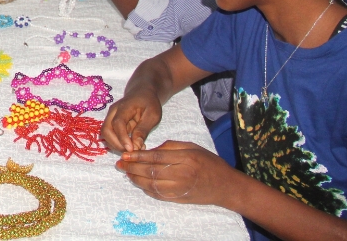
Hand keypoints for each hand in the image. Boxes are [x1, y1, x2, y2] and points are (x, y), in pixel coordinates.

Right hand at [102, 89, 162, 152]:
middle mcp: (113, 112)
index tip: (131, 149)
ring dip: (117, 146)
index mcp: (124, 107)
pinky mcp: (112, 124)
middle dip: (117, 144)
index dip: (122, 138)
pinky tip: (132, 146)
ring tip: (135, 149)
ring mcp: (111, 118)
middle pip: (106, 130)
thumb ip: (143, 130)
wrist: (142, 92)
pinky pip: (111, 136)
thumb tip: (136, 146)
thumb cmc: (149, 102)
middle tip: (133, 153)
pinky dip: (119, 144)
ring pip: (106, 135)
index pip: (118, 123)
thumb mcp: (153, 115)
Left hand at [116, 141, 237, 206]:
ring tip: (126, 173)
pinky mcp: (179, 199)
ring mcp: (180, 189)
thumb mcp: (192, 147)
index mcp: (185, 158)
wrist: (226, 186)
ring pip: (151, 184)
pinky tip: (138, 182)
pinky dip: (145, 189)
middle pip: (150, 171)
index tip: (125, 154)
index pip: (155, 157)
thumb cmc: (209, 162)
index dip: (138, 156)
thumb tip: (149, 150)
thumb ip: (170, 146)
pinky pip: (158, 194)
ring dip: (135, 179)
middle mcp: (181, 174)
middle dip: (132, 168)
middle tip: (120, 164)